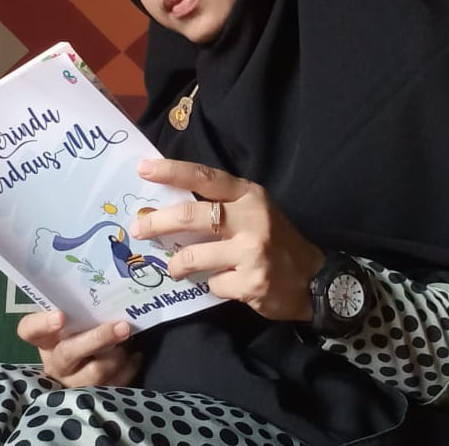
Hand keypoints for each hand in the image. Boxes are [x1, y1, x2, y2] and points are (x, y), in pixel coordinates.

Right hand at [17, 311, 141, 387]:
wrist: (92, 360)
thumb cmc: (83, 330)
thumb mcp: (76, 317)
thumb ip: (81, 306)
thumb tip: (107, 288)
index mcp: (46, 338)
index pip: (29, 330)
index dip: (42, 324)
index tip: (61, 315)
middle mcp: (56, 362)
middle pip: (69, 353)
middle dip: (98, 338)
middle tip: (122, 326)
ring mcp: (72, 382)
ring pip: (95, 373)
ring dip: (117, 356)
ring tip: (128, 340)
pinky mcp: (93, 396)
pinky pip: (113, 386)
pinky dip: (128, 368)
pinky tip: (134, 355)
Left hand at [131, 159, 324, 321]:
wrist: (314, 279)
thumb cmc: (275, 238)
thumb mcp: (253, 211)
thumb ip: (220, 206)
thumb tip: (169, 207)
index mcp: (249, 195)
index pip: (205, 177)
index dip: (172, 171)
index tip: (144, 168)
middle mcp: (251, 219)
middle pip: (191, 216)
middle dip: (158, 223)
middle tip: (139, 228)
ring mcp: (251, 252)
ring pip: (194, 256)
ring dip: (177, 264)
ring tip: (174, 267)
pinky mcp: (251, 283)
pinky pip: (213, 284)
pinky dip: (211, 284)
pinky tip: (223, 282)